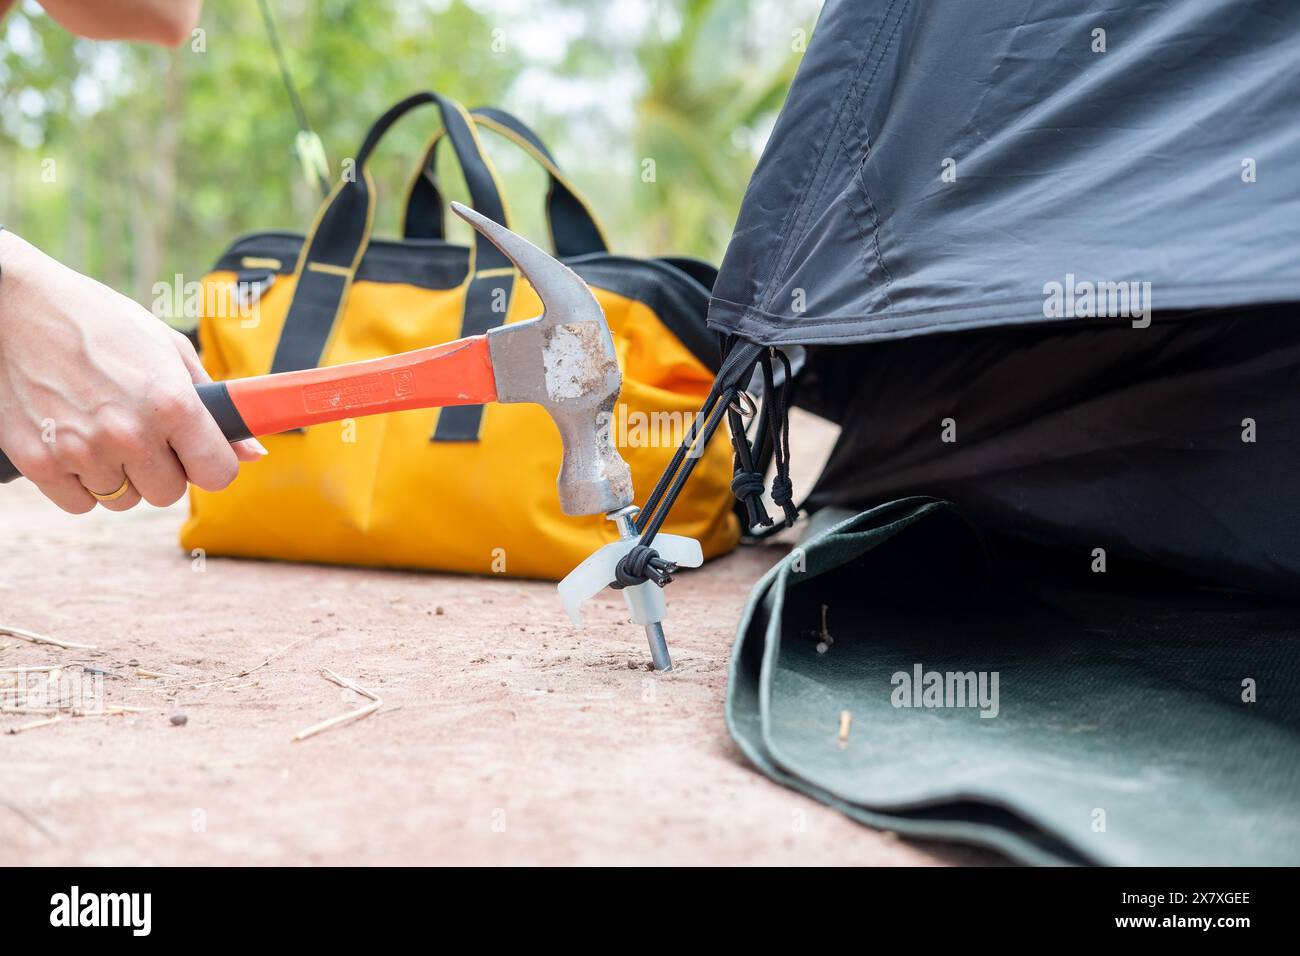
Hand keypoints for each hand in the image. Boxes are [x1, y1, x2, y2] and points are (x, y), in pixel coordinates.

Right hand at [0, 230, 264, 512]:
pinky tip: (75, 442)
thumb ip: (214, 404)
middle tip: (143, 433)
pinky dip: (81, 483)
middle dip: (163, 468)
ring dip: (120, 474)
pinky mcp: (39, 462)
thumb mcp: (168, 349)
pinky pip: (81, 504)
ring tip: (103, 429)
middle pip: (169, 492)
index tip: (198, 452)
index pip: (217, 475)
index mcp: (172, 404)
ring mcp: (82, 451)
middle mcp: (130, 433)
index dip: (210, 464)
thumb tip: (253, 454)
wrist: (15, 305)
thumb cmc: (101, 322)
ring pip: (123, 499)